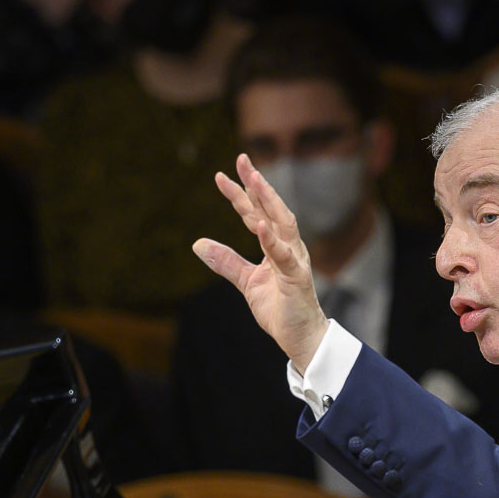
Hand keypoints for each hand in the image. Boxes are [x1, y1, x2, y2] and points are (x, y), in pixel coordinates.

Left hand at [193, 154, 329, 372]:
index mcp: (275, 246)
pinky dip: (273, 240)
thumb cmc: (279, 309)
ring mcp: (295, 260)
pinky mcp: (297, 278)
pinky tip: (261, 225)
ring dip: (269, 201)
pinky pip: (284, 256)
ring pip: (283, 223)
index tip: (221, 175)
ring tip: (255, 180)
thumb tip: (198, 244)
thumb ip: (227, 262)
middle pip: (271, 209)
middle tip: (242, 159)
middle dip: (256, 184)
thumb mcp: (247, 282)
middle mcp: (288, 246)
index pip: (255, 214)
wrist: (300, 338)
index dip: (239, 194)